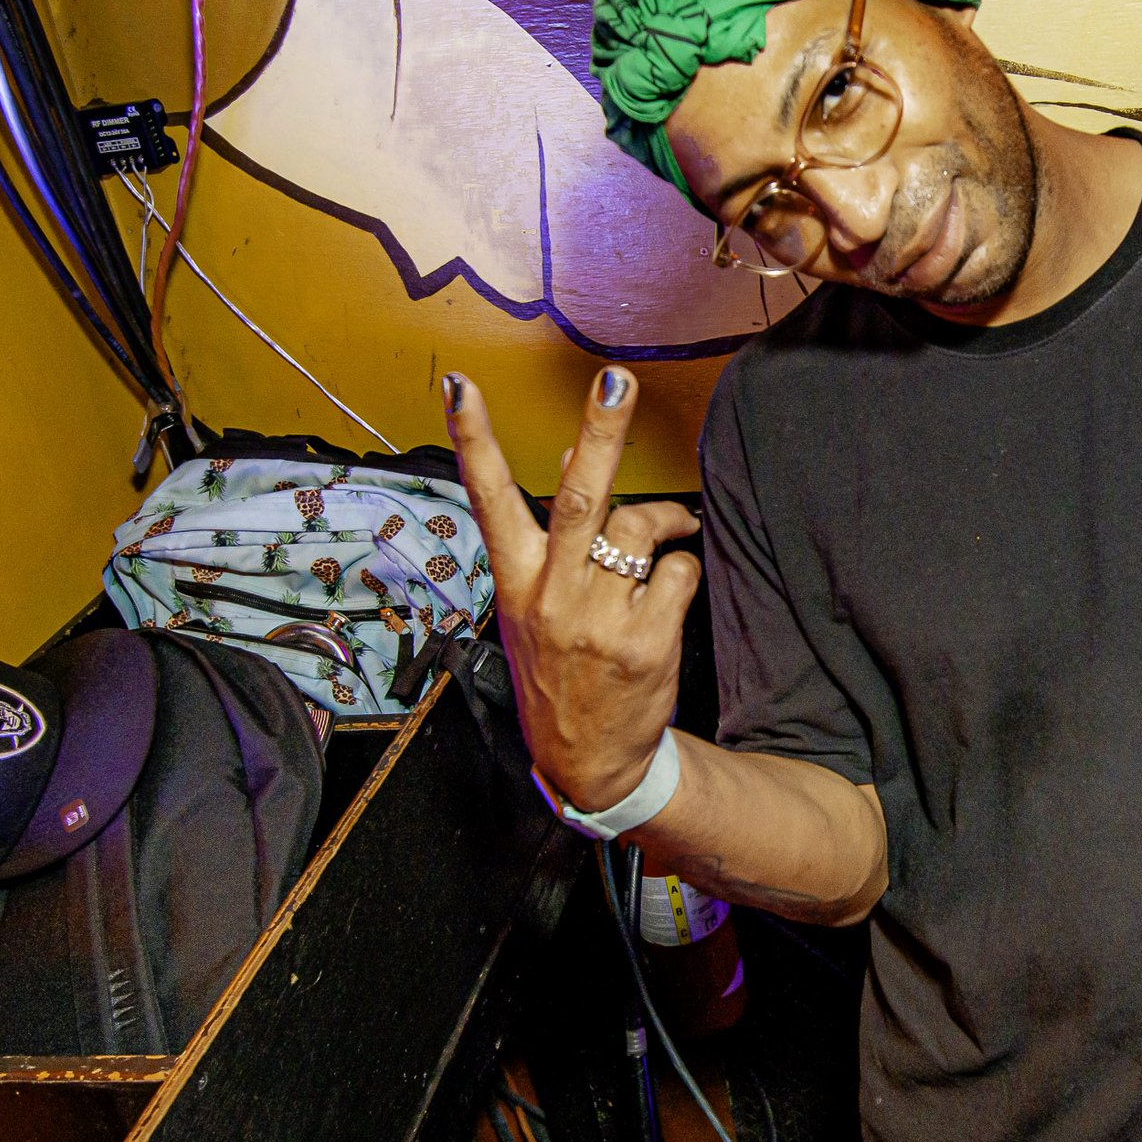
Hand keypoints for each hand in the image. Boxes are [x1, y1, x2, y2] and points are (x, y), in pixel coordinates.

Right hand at [443, 367, 702, 808]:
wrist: (589, 761)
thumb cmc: (560, 672)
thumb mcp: (531, 612)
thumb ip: (549, 544)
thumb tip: (571, 459)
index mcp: (515, 582)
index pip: (488, 498)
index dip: (472, 438)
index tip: (459, 385)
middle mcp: (552, 594)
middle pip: (582, 496)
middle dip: (599, 431)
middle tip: (616, 380)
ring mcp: (599, 619)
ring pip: (641, 526)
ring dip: (666, 515)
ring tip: (674, 524)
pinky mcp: (646, 641)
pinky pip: (677, 573)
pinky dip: (682, 569)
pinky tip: (671, 587)